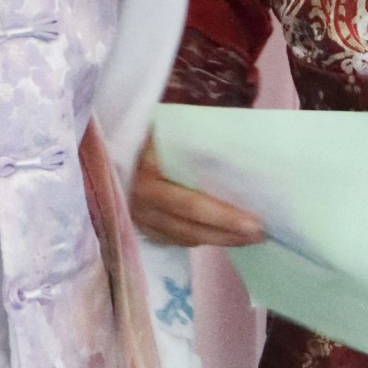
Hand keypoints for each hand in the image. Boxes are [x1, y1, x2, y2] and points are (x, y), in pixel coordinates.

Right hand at [129, 135, 264, 248]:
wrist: (106, 145)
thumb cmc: (142, 130)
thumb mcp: (163, 127)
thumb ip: (193, 139)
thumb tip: (239, 146)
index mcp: (146, 172)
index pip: (191, 203)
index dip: (224, 216)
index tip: (255, 220)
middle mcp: (140, 201)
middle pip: (190, 226)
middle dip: (228, 233)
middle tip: (261, 234)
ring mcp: (136, 216)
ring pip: (183, 236)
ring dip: (218, 239)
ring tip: (249, 238)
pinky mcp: (137, 225)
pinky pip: (173, 239)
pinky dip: (199, 238)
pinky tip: (222, 236)